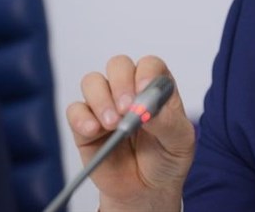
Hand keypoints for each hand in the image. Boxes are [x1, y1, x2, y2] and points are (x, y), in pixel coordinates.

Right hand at [66, 55, 195, 211]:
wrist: (147, 190)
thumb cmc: (167, 158)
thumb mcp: (180, 141)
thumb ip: (167, 122)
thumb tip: (148, 108)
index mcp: (157, 89)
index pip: (149, 65)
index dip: (146, 72)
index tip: (144, 89)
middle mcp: (130, 91)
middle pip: (118, 65)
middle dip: (121, 82)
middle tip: (126, 108)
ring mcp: (106, 105)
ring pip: (93, 81)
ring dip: (101, 99)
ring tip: (113, 125)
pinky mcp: (86, 125)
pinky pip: (75, 110)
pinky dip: (81, 118)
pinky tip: (93, 130)